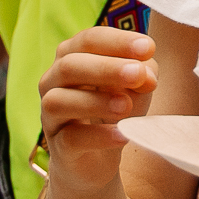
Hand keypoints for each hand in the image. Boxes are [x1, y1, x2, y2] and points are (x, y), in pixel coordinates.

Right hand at [37, 26, 158, 191]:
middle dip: (106, 68)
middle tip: (138, 74)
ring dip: (96, 101)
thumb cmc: (114, 109)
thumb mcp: (134, 86)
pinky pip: (70, 138)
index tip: (148, 48)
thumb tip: (145, 73)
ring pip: (59, 101)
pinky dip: (98, 136)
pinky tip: (122, 135)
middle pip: (70, 65)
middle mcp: (53, 81)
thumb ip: (143, 73)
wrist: (96, 159)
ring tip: (126, 106)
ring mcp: (50, 115)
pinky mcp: (57, 146)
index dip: (117, 41)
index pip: (89, 40)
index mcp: (72, 57)